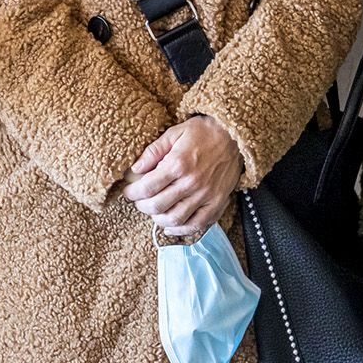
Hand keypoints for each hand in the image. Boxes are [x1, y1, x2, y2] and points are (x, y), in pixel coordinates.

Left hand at [122, 116, 244, 237]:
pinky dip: (181, 230)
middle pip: (157, 206)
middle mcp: (191, 183)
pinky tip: (170, 227)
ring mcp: (206, 195)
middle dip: (141, 206)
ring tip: (153, 211)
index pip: (146, 188)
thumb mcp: (174, 133)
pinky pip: (197, 225)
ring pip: (175, 220)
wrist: (234, 135)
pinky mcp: (217, 203)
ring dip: (158, 219)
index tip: (128, 191)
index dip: (131, 193)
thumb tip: (134, 168)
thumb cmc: (202, 132)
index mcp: (178, 164)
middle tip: (138, 200)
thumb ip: (153, 151)